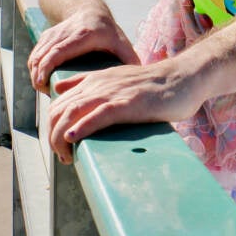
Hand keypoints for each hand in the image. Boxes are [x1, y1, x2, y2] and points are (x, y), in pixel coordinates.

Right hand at [27, 6, 140, 94]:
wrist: (90, 8)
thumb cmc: (107, 30)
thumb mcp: (121, 41)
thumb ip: (130, 59)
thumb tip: (140, 82)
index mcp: (83, 35)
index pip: (58, 51)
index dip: (47, 67)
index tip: (43, 84)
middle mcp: (65, 32)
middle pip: (43, 54)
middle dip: (38, 75)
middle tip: (44, 92)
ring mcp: (54, 32)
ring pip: (36, 54)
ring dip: (35, 73)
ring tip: (44, 89)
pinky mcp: (47, 35)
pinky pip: (35, 53)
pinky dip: (34, 67)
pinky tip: (41, 80)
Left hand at [47, 59, 203, 163]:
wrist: (183, 78)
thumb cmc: (153, 84)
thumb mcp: (117, 78)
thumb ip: (90, 83)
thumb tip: (61, 89)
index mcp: (94, 80)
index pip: (58, 103)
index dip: (52, 126)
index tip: (61, 146)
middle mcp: (98, 85)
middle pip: (59, 110)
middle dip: (53, 136)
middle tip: (63, 157)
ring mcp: (112, 93)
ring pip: (72, 114)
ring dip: (61, 138)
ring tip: (65, 156)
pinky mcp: (128, 104)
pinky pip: (97, 115)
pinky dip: (81, 127)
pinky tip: (72, 139)